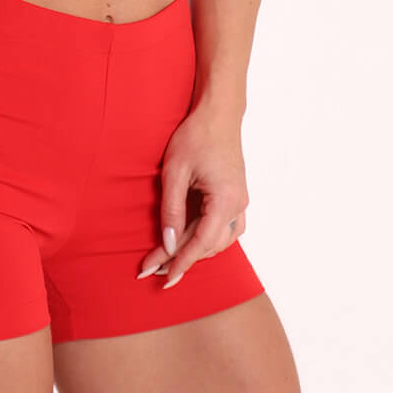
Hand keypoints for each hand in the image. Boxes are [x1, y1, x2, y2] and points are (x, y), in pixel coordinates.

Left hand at [137, 107, 248, 286]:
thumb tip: (168, 244)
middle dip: (181, 258)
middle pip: (209, 244)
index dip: (182, 263)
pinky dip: (207, 238)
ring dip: (194, 250)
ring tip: (166, 259)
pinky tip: (189, 240)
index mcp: (226, 200)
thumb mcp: (175, 171)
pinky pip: (225, 228)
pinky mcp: (236, 196)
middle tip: (152, 269)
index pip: (201, 242)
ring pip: (220, 240)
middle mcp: (238, 205)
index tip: (164, 279)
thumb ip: (172, 209)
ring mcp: (240, 201)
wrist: (218, 113)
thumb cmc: (195, 136)